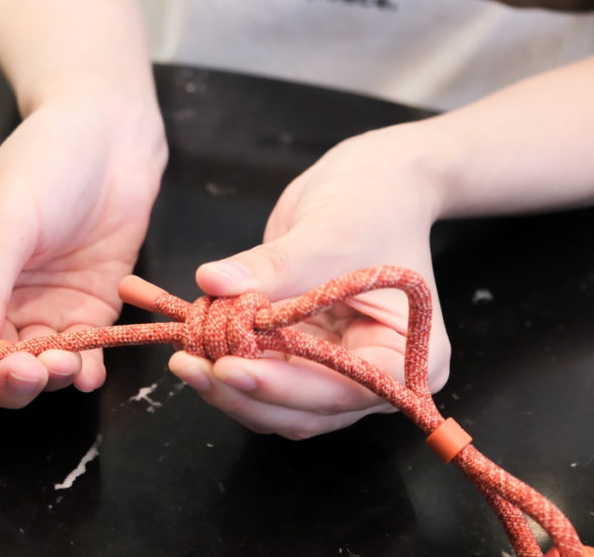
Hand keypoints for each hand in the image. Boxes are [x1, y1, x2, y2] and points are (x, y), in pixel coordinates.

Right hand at [0, 99, 165, 419]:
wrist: (110, 135)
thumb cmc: (43, 162)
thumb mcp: (3, 222)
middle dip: (5, 383)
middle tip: (28, 370)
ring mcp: (40, 310)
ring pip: (34, 373)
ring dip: (45, 379)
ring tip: (63, 363)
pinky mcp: (85, 311)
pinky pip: (80, 357)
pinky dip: (82, 372)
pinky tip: (87, 371)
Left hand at [172, 123, 450, 437]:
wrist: (372, 183)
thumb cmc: (373, 206)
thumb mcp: (325, 233)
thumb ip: (271, 266)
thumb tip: (213, 281)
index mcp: (409, 358)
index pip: (344, 389)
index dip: (284, 387)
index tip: (228, 369)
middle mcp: (376, 379)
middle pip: (304, 411)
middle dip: (243, 393)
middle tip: (189, 366)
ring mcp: (336, 370)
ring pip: (276, 406)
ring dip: (227, 388)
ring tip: (184, 357)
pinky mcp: (301, 355)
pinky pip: (261, 378)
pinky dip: (226, 368)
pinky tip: (193, 348)